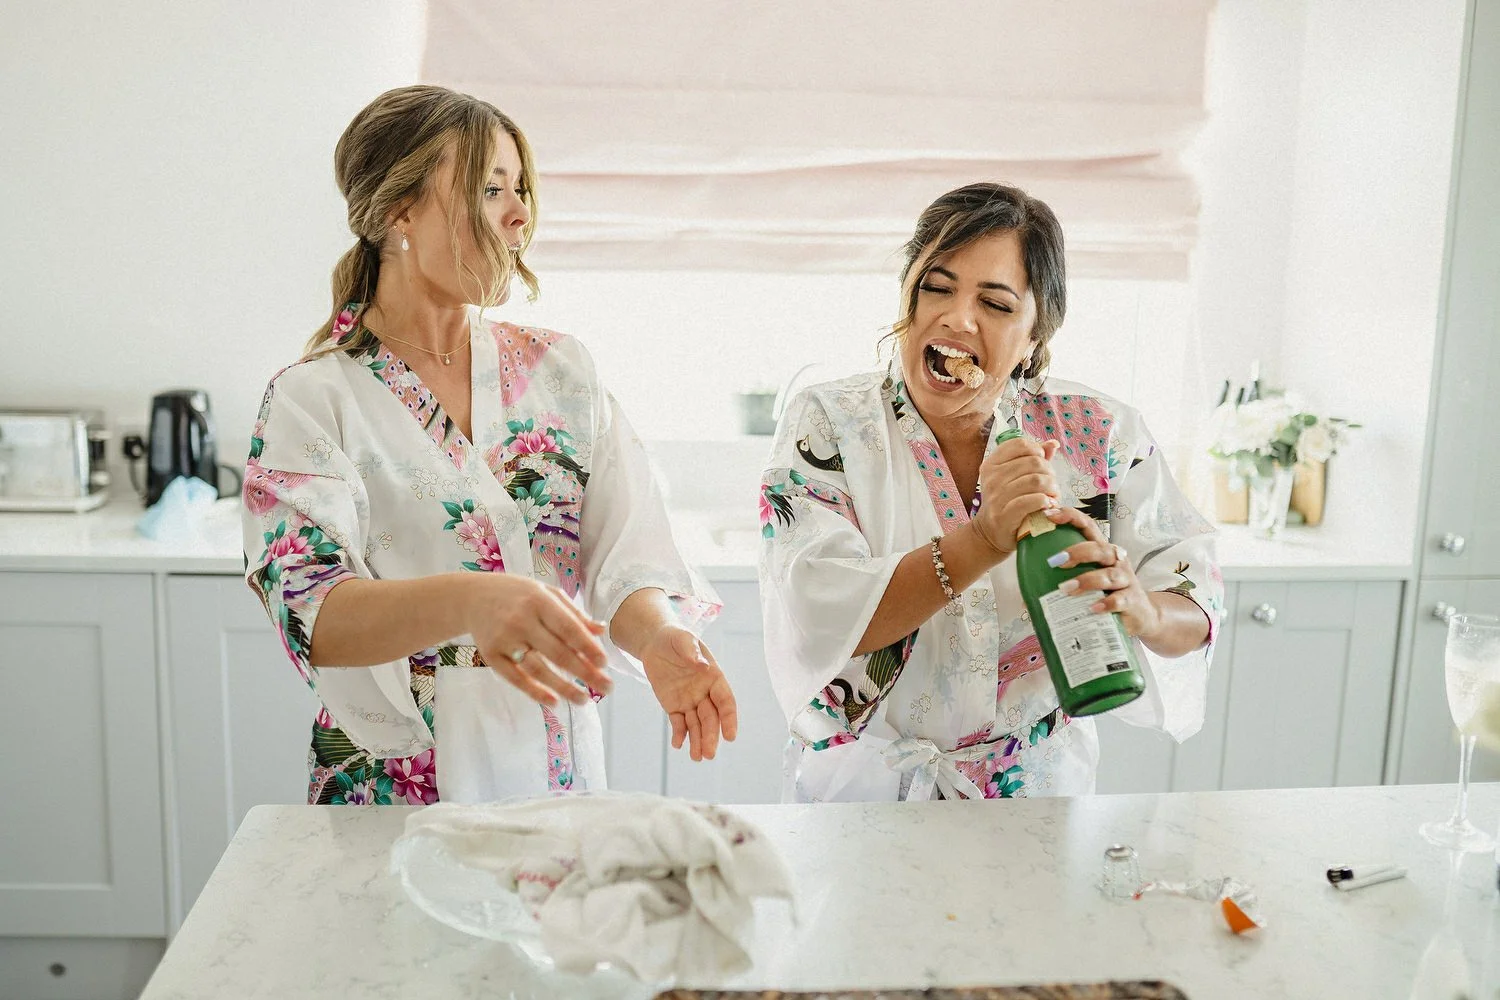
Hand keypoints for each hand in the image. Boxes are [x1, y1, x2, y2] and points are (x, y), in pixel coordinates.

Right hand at [463, 574, 609, 706]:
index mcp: (539, 601)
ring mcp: (504, 639)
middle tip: (607, 687)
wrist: (472, 597)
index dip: (588, 647)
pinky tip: (553, 701)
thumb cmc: (517, 595)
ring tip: (584, 700)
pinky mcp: (490, 655)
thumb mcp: (546, 593)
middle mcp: (521, 620)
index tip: (605, 664)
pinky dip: (534, 691)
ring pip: (537, 669)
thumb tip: (601, 630)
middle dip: (584, 672)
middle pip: (557, 652)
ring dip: (563, 687)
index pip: (568, 628)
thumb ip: (573, 613)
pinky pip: (515, 678)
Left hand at [641, 627, 738, 760]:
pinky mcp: (674, 706)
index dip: (729, 718)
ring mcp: (690, 701)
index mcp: (714, 677)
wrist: (656, 642)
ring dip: (698, 741)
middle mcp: (705, 692)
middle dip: (711, 736)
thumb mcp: (683, 640)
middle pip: (711, 718)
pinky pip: (678, 723)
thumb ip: (692, 652)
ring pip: (696, 725)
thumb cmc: (675, 638)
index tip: (730, 736)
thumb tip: (702, 664)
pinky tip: (678, 745)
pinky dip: (679, 734)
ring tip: (697, 757)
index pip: (725, 701)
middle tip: (709, 754)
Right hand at [971, 436, 1061, 561]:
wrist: (991, 532)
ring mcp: (996, 497)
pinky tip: (1048, 505)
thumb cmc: (1007, 501)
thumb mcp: (1014, 477)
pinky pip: (1033, 500)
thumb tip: (1053, 444)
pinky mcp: (1004, 516)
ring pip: (1036, 480)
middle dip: (1050, 473)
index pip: (1020, 445)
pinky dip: (1046, 501)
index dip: (1037, 451)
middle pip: (1034, 462)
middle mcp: (992, 478)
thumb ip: (1033, 459)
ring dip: (1052, 488)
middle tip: (1051, 485)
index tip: (1041, 463)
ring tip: (1052, 496)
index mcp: (992, 464)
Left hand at [1043, 507, 1163, 639]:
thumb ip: (1061, 583)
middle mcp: (1116, 561)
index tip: (1048, 514)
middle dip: (1077, 552)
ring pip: (1109, 575)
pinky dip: (1106, 603)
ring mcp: (1126, 580)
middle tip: (1055, 561)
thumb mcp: (1087, 584)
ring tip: (1066, 589)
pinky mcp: (1133, 601)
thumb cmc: (1106, 594)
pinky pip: (1120, 600)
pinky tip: (1092, 608)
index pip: (1088, 526)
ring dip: (1087, 580)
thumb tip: (1024, 598)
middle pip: (1099, 549)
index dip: (1070, 517)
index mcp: (1102, 550)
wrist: (1141, 616)